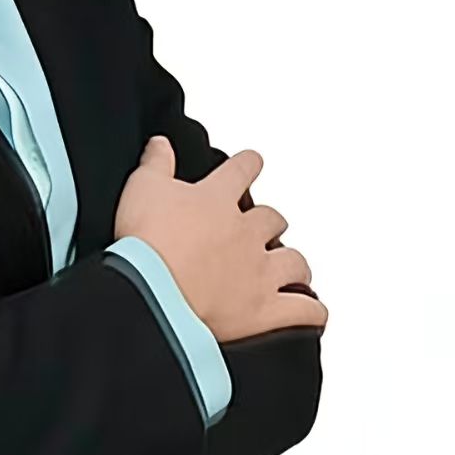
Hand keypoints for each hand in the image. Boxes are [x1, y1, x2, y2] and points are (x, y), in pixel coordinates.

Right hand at [115, 137, 326, 343]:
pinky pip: (303, 310)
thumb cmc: (146, 243)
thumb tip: (161, 144)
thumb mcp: (141, 188)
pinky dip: (312, 311)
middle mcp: (246, 232)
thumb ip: (156, 163)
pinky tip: (313, 311)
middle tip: (264, 227)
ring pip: (294, 262)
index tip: (253, 162)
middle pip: (273, 219)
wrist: (152, 294)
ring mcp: (260, 271)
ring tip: (291, 268)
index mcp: (217, 199)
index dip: (249, 164)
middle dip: (270, 222)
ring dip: (294, 264)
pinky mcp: (265, 310)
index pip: (242, 170)